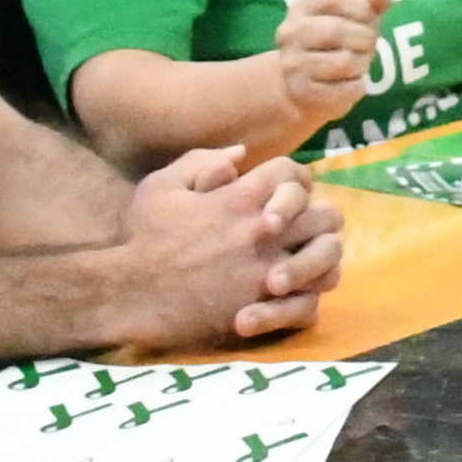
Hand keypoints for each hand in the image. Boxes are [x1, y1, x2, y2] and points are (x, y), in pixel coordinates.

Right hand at [109, 144, 335, 349]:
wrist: (132, 294)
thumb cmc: (144, 238)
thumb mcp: (161, 187)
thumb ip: (201, 162)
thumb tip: (240, 153)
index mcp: (240, 199)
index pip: (293, 173)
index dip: (295, 180)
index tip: (289, 192)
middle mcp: (263, 232)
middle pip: (326, 214)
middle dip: (318, 217)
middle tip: (304, 228)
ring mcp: (267, 271)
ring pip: (329, 258)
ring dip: (321, 257)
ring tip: (306, 260)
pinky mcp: (264, 308)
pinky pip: (310, 301)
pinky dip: (307, 298)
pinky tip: (294, 294)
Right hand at [268, 0, 391, 134]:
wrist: (305, 85)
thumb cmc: (337, 42)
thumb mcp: (354, 17)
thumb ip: (370, 2)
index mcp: (303, 5)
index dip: (360, 7)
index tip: (368, 18)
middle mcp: (290, 32)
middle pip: (338, 29)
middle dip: (365, 39)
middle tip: (368, 46)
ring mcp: (293, 63)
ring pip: (344, 61)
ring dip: (362, 64)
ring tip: (358, 64)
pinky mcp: (301, 91)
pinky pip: (345, 89)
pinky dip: (357, 87)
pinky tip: (351, 83)